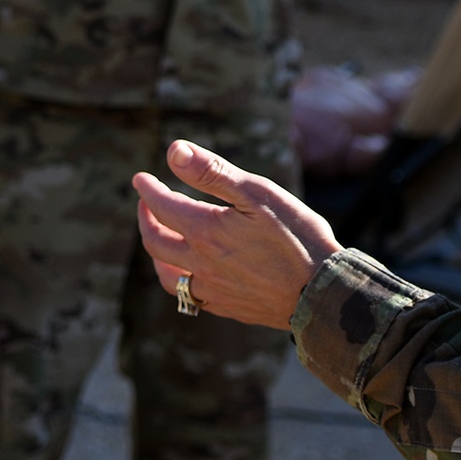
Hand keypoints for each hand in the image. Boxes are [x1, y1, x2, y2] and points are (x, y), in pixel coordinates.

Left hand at [133, 140, 345, 328]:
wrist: (321, 292)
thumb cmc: (296, 236)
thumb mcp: (257, 193)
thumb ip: (212, 172)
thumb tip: (173, 151)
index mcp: (206, 232)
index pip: (162, 207)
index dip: (147, 190)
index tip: (139, 179)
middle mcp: (201, 264)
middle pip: (156, 243)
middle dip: (146, 219)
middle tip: (146, 204)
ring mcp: (214, 291)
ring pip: (168, 277)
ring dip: (157, 255)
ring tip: (161, 240)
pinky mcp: (229, 308)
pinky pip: (191, 298)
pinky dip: (181, 281)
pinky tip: (191, 275)